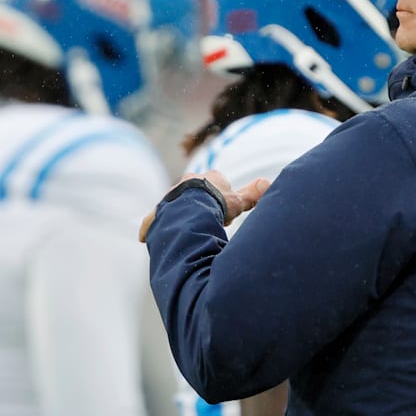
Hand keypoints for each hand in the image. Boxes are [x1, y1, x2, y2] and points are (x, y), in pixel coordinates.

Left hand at [138, 171, 271, 241]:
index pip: (217, 182)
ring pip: (175, 204)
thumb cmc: (218, 204)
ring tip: (187, 231)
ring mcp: (171, 195)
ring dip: (180, 214)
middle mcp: (187, 182)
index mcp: (209, 178)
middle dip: (201, 204)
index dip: (223, 197)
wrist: (193, 210)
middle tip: (208, 220)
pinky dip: (151, 228)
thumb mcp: (239, 201)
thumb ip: (253, 194)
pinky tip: (147, 238)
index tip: (226, 211)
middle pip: (196, 192)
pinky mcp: (158, 211)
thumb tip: (268, 182)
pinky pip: (153, 220)